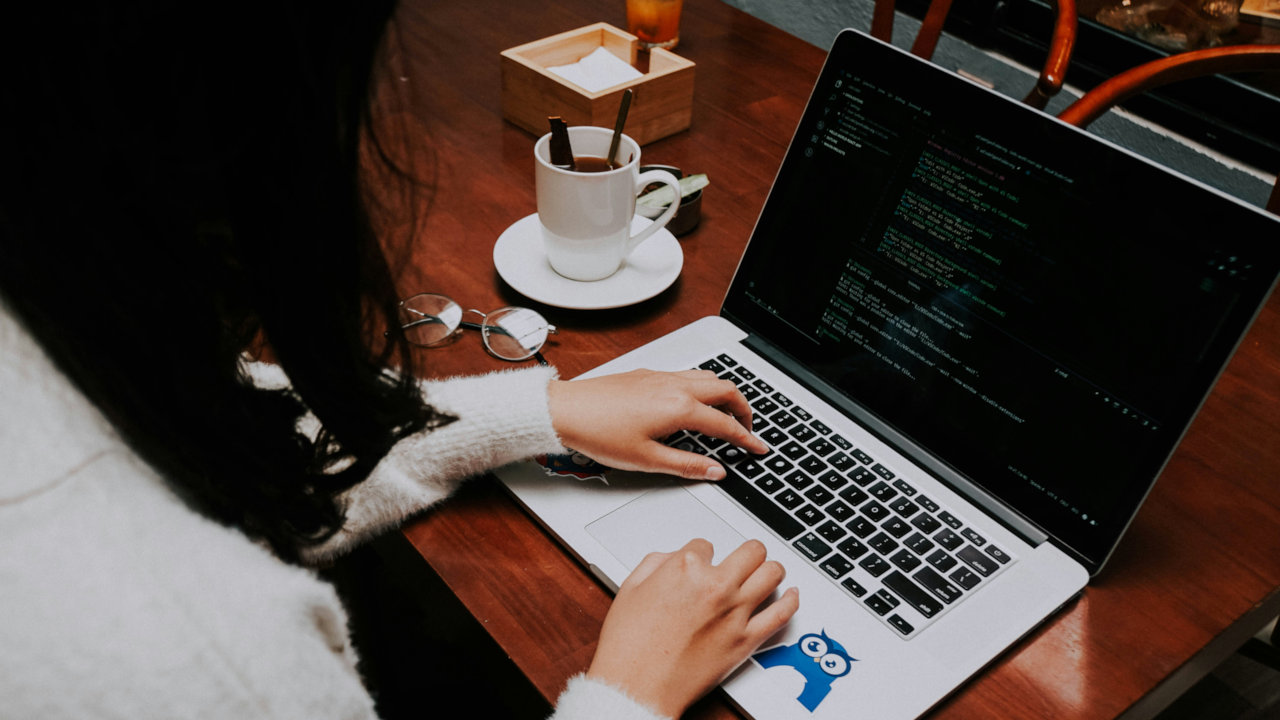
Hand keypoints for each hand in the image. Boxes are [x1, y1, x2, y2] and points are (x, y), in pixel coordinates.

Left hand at [546, 369, 767, 480]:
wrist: (565, 410)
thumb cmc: (598, 433)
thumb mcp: (646, 460)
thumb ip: (686, 465)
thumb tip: (715, 471)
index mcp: (679, 407)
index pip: (725, 424)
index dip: (746, 439)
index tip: (759, 448)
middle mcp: (674, 386)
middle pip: (725, 390)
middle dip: (743, 409)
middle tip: (747, 430)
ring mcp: (660, 376)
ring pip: (707, 377)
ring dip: (724, 395)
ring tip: (725, 415)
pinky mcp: (647, 374)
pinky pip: (687, 374)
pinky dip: (702, 387)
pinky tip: (693, 403)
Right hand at [587, 538, 799, 717]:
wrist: (636, 686)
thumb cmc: (629, 645)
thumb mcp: (631, 588)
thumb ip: (656, 563)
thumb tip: (674, 557)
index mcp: (686, 569)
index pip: (706, 544)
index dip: (701, 555)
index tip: (700, 565)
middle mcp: (716, 586)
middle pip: (751, 551)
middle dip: (746, 552)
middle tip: (743, 559)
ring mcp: (734, 613)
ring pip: (772, 573)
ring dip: (769, 568)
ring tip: (766, 572)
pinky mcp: (746, 640)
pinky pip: (782, 614)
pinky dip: (791, 600)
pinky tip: (791, 594)